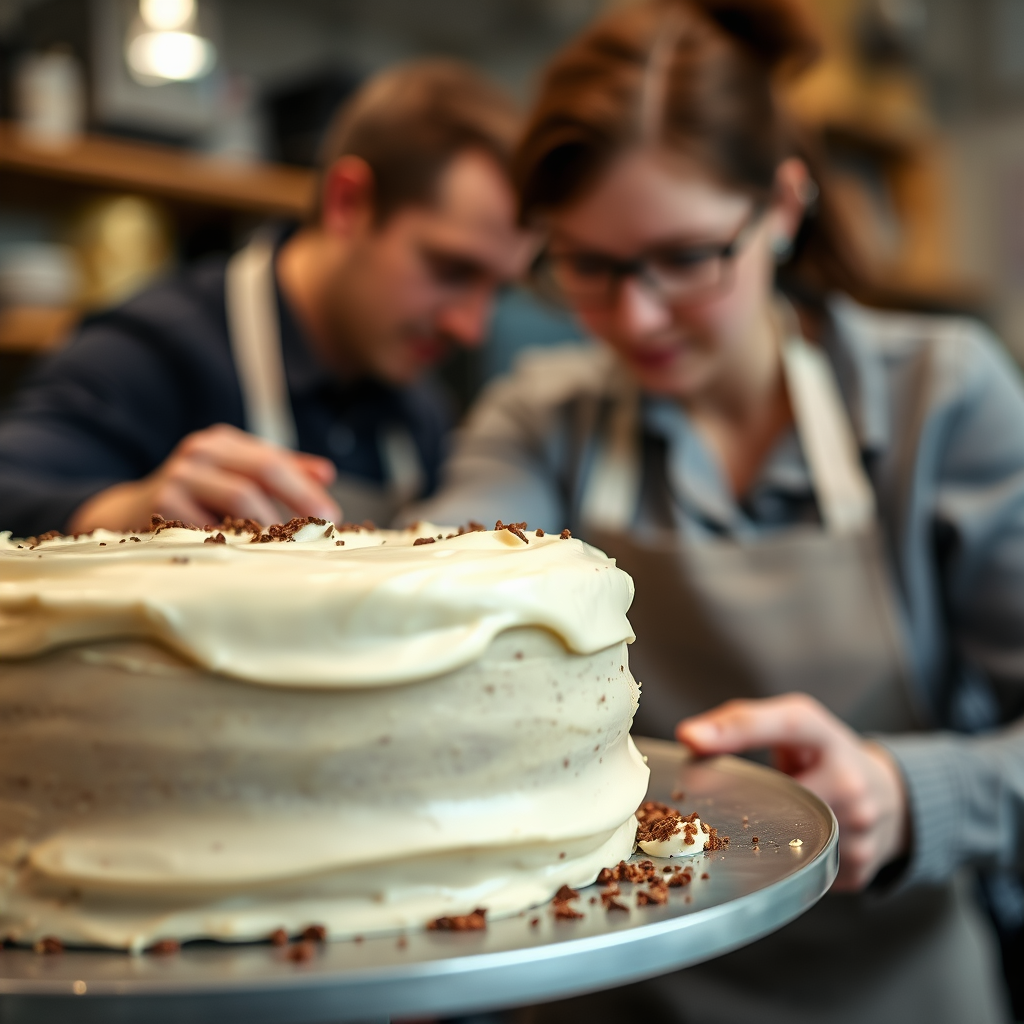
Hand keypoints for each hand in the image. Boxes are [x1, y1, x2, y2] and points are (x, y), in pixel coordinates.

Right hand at [68, 424, 339, 532]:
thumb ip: (279, 473)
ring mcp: (180, 474)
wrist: (125, 514)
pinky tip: (250, 556)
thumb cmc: (193, 499)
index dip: (306, 487)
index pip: (275, 461)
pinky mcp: (162, 502)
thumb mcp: (233, 477)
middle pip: (262, 471)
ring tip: (289, 545)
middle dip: (298, 500)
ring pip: (241, 497)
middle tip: (322, 529)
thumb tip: (327, 473)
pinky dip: (235, 540)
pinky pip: (211, 524)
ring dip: (271, 525)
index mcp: (223, 442)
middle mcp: (201, 451)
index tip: (333, 514)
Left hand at [676, 693, 909, 890]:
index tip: (690, 738)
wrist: (890, 797)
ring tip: (771, 822)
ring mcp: (858, 829)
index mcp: (826, 737)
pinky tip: (795, 843)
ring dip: (764, 835)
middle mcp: (850, 781)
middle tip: (726, 807)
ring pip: (781, 839)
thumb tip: (689, 738)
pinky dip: (786, 858)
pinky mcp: (857, 868)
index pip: (786, 723)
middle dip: (746, 804)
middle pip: (774, 798)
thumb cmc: (823, 755)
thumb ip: (742, 724)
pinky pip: (799, 869)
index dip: (736, 730)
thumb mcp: (794, 726)